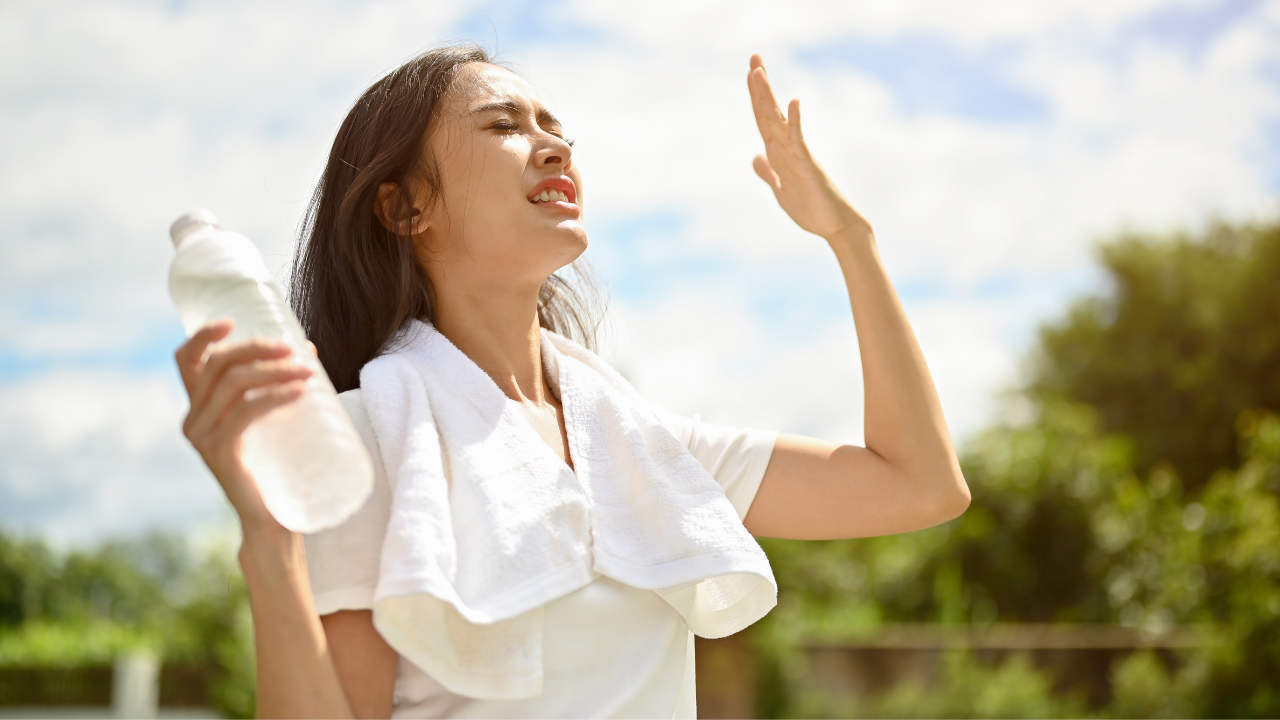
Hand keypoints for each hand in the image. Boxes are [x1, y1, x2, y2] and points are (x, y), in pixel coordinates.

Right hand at [175, 319, 312, 529]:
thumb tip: (307, 349)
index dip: (203, 336)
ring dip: (275, 370)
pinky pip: (247, 412)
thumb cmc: (274, 466)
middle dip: (256, 348)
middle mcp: (192, 420)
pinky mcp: (221, 452)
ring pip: (235, 384)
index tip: (231, 321)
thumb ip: (277, 386)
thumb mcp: (269, 419)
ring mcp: (203, 436)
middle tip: (294, 349)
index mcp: (198, 408)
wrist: (270, 519)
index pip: (186, 361)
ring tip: (309, 370)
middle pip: (218, 365)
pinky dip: (277, 396)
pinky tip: (300, 391)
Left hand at [748, 54, 871, 241]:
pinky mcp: (809, 165)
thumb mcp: (780, 192)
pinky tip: (791, 103)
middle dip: (760, 86)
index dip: (755, 97)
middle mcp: (787, 149)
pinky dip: (794, 121)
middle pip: (769, 112)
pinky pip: (799, 140)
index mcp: (778, 155)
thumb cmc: (812, 211)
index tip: (750, 73)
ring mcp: (798, 154)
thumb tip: (756, 156)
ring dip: (768, 96)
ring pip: (779, 120)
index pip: (763, 120)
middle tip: (754, 56)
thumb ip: (768, 174)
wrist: (835, 227)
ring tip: (759, 71)